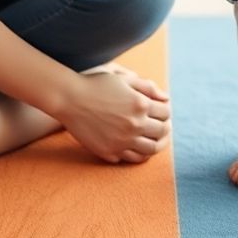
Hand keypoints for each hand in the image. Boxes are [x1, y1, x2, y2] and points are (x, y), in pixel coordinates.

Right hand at [57, 70, 171, 163]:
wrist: (70, 99)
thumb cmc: (97, 85)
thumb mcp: (124, 79)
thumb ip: (148, 87)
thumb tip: (167, 99)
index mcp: (140, 105)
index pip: (166, 113)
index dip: (166, 111)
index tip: (162, 111)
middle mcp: (134, 125)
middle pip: (162, 132)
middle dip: (165, 128)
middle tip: (163, 126)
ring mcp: (122, 141)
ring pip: (150, 150)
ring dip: (156, 144)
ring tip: (154, 139)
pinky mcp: (109, 152)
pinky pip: (131, 158)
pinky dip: (139, 154)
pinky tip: (137, 146)